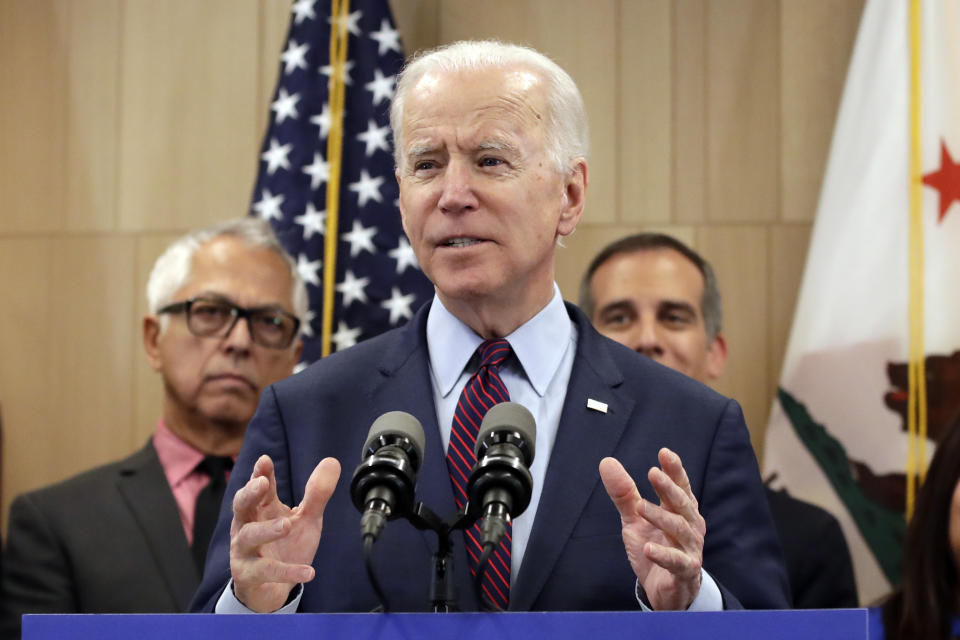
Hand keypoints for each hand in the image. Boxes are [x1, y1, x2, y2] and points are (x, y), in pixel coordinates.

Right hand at [229, 454, 340, 611]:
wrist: (274, 589)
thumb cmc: (287, 546)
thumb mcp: (307, 519)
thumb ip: (317, 494)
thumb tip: (332, 461)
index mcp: (261, 509)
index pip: (259, 487)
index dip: (261, 473)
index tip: (265, 460)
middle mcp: (247, 526)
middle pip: (241, 506)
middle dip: (249, 493)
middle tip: (260, 483)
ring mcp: (244, 551)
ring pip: (249, 536)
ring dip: (267, 529)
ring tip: (287, 525)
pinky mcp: (249, 575)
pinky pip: (265, 571)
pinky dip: (287, 571)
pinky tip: (309, 572)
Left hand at [599, 448, 704, 609]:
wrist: (665, 590)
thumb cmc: (654, 546)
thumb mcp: (635, 518)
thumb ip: (624, 493)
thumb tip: (607, 462)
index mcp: (680, 510)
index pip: (680, 486)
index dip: (674, 470)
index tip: (664, 453)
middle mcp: (690, 526)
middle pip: (681, 503)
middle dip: (668, 487)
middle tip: (653, 472)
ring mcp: (690, 548)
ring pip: (679, 528)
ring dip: (660, 516)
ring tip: (641, 507)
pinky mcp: (685, 571)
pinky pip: (676, 561)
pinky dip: (663, 554)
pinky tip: (648, 548)